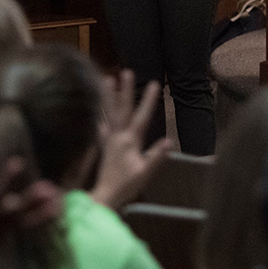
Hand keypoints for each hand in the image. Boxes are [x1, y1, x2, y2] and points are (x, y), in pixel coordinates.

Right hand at [0, 157, 63, 258]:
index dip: (8, 177)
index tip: (18, 163)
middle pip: (16, 206)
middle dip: (29, 198)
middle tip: (44, 187)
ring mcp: (9, 224)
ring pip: (28, 215)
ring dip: (42, 207)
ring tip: (57, 198)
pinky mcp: (17, 229)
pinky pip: (33, 223)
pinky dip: (45, 217)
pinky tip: (58, 209)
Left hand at [91, 69, 171, 209]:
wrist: (105, 197)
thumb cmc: (127, 186)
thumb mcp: (145, 173)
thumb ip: (156, 157)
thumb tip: (169, 141)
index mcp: (130, 141)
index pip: (142, 117)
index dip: (148, 100)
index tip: (155, 83)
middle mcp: (118, 136)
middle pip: (122, 109)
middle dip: (125, 90)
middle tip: (127, 71)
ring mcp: (109, 139)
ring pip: (109, 112)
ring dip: (109, 96)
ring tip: (107, 78)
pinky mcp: (103, 145)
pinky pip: (101, 124)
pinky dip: (100, 113)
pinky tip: (98, 107)